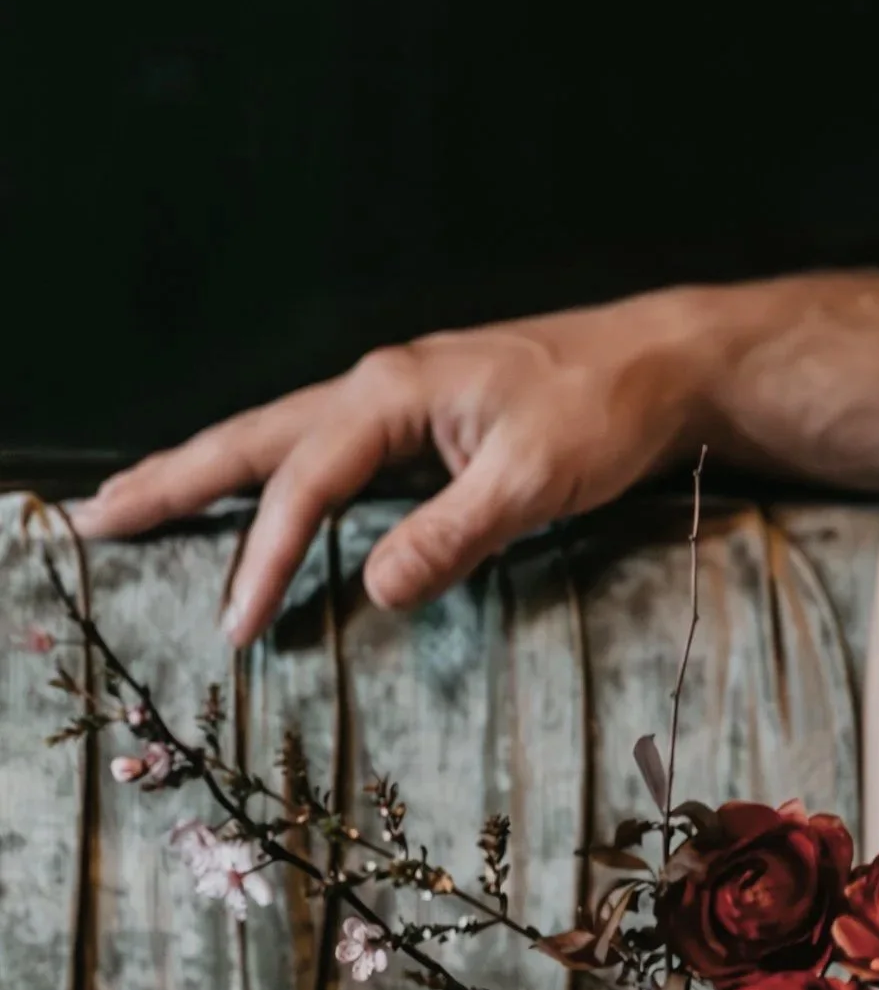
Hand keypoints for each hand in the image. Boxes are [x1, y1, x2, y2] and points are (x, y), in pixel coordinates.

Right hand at [71, 296, 723, 643]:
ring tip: (144, 500)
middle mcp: (381, 385)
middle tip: (96, 518)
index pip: (304, 483)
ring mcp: (402, 397)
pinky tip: (259, 495)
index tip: (236, 627)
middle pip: (253, 438)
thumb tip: (371, 589)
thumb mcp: (535, 479)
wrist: (671, 362)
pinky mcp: (427, 416)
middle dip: (173, 479)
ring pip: (282, 437)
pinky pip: (325, 448)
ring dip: (211, 470)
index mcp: (393, 392)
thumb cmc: (610, 408)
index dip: (262, 556)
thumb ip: (452, 535)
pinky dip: (275, 473)